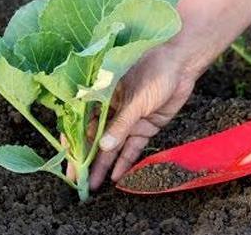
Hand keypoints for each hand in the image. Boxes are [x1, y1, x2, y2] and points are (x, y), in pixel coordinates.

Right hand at [88, 44, 197, 189]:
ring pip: (113, 146)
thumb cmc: (154, 71)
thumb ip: (120, 124)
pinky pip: (133, 147)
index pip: (82, 123)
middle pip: (96, 139)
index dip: (74, 143)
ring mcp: (129, 120)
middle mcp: (112, 110)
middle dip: (87, 160)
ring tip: (95, 185)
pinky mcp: (145, 126)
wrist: (181, 65)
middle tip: (79, 181)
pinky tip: (117, 176)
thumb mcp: (135, 99)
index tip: (68, 160)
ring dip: (105, 165)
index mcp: (101, 97)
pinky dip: (126, 160)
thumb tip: (103, 147)